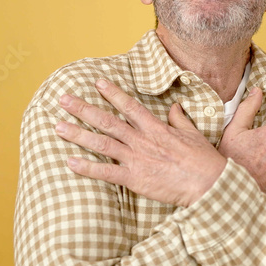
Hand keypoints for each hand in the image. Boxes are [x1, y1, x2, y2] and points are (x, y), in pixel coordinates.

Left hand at [54, 78, 226, 206]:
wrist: (208, 183)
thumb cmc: (203, 160)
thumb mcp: (193, 134)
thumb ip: (179, 120)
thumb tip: (174, 108)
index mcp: (155, 128)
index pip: (128, 105)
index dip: (111, 92)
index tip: (96, 82)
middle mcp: (141, 140)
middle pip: (107, 121)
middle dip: (83, 109)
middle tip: (63, 100)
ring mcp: (136, 159)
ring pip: (101, 143)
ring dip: (78, 134)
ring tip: (58, 126)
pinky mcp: (134, 179)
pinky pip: (105, 173)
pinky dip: (86, 168)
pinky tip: (69, 162)